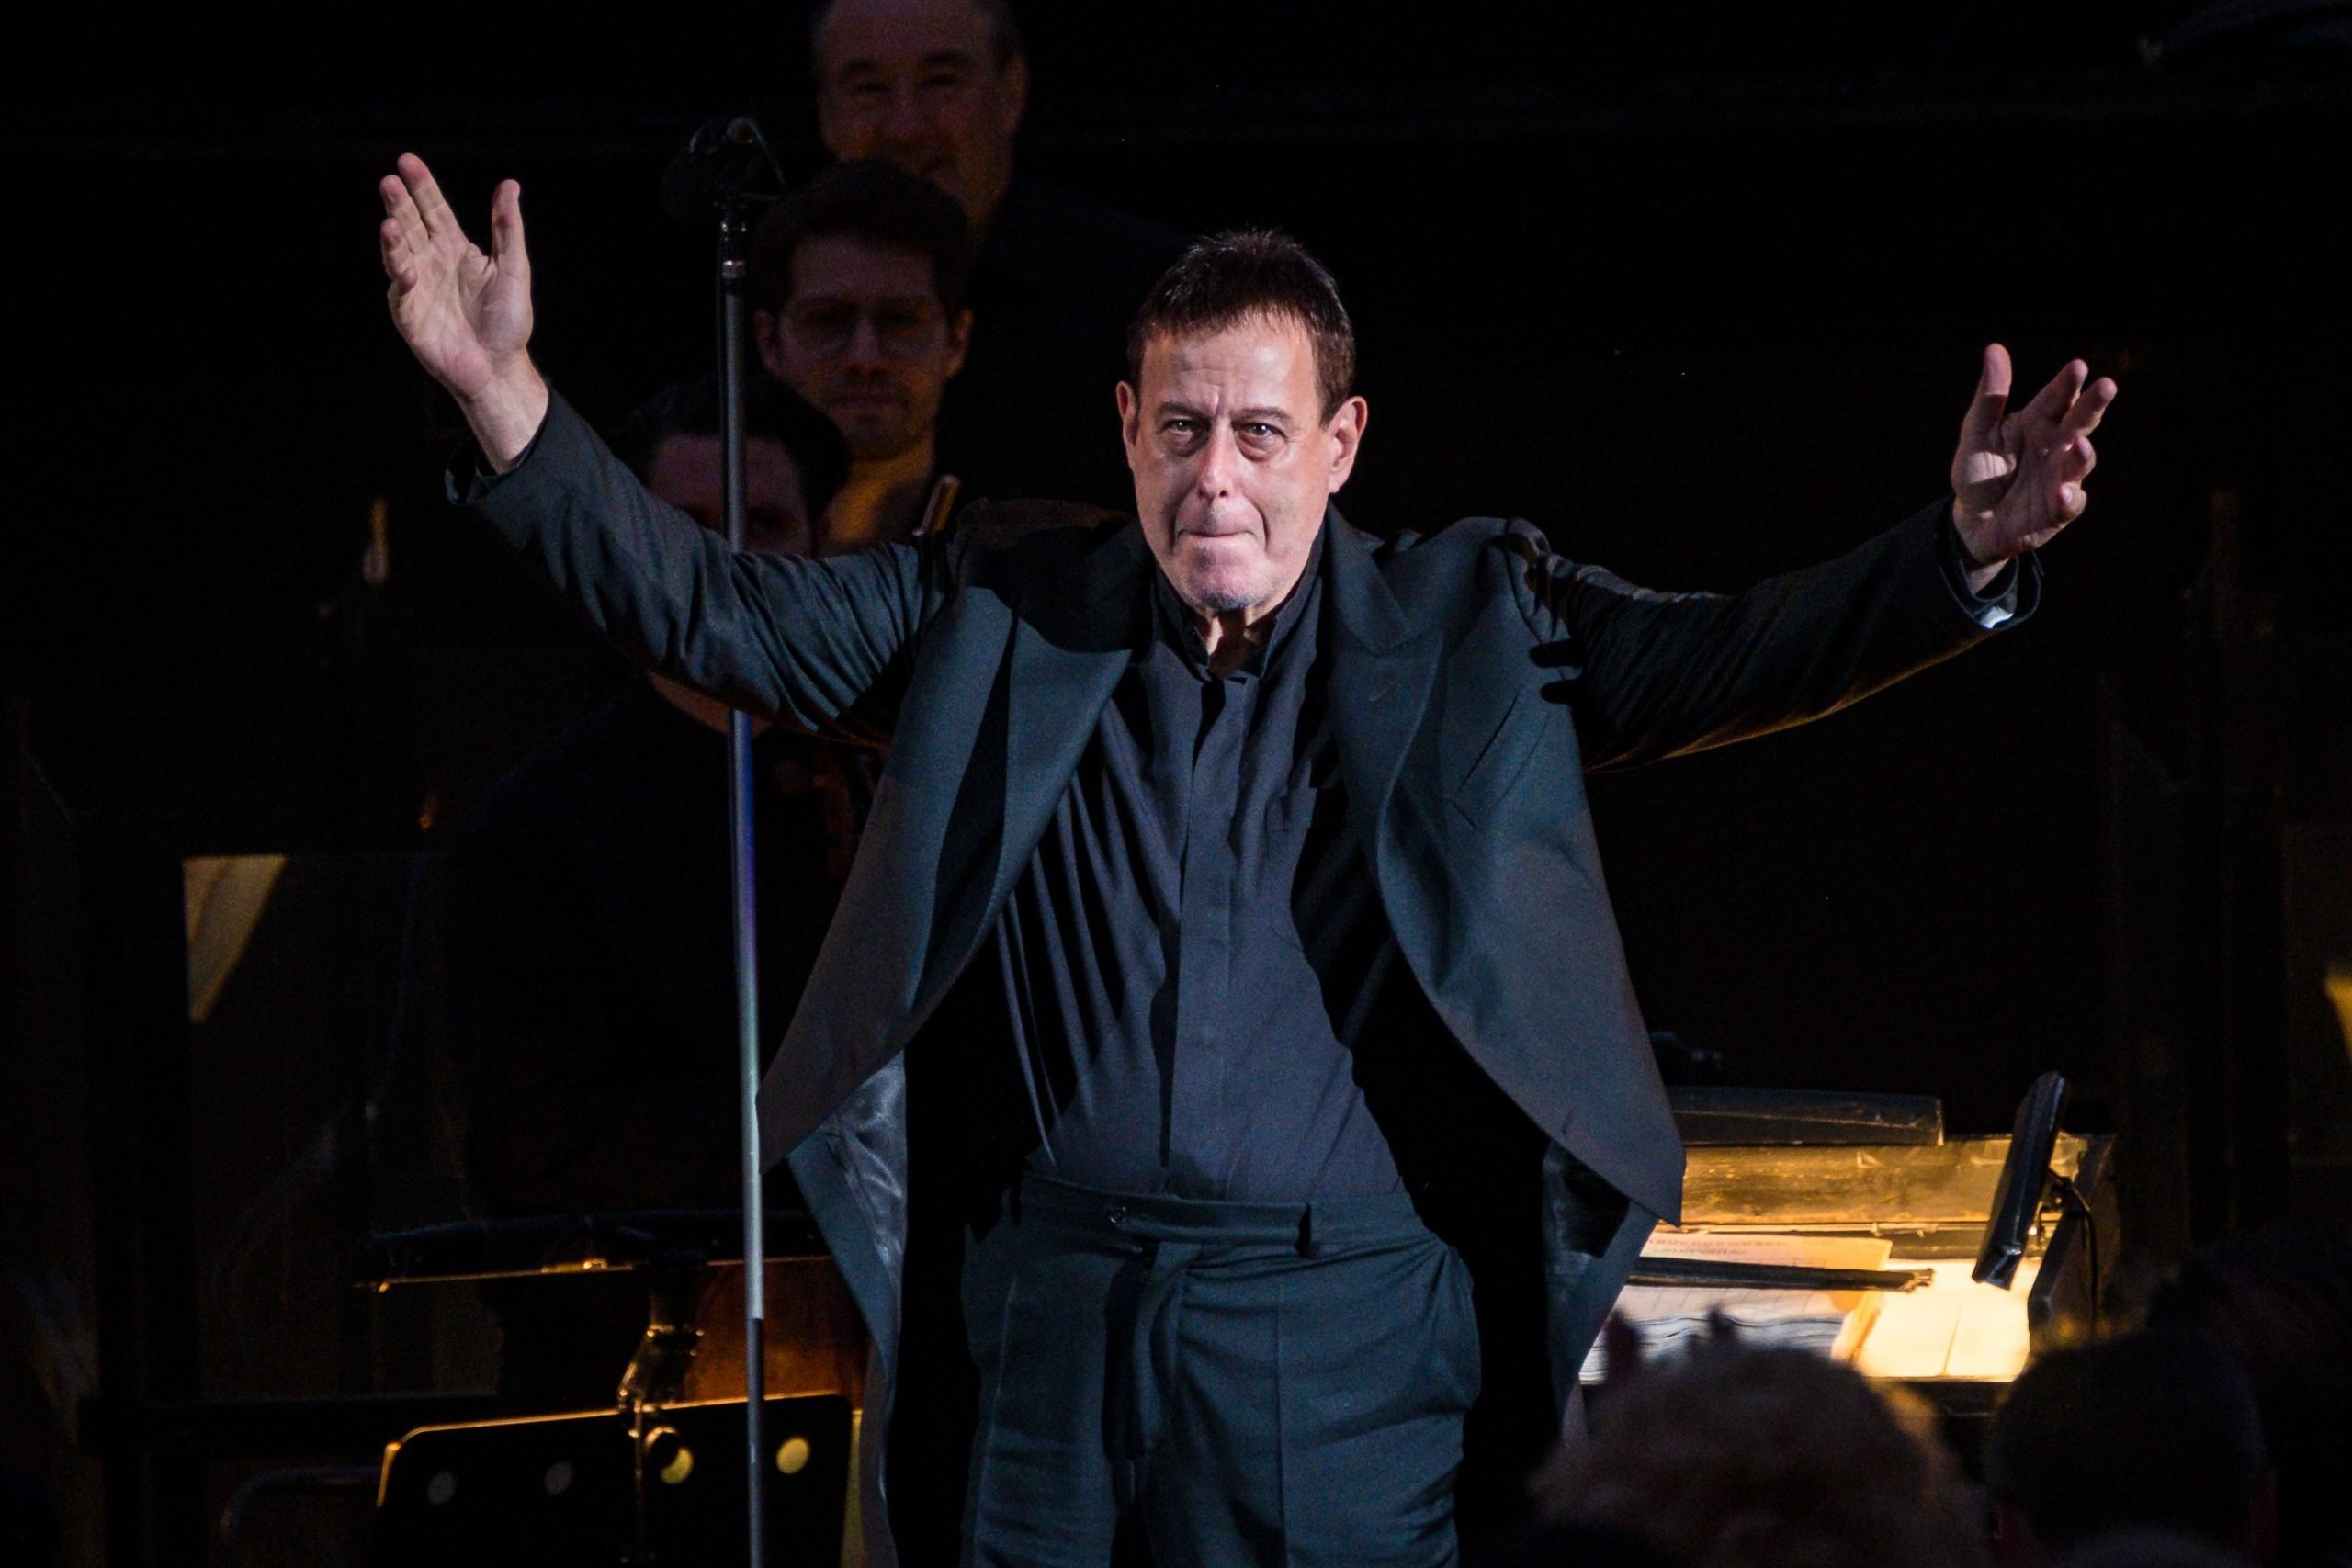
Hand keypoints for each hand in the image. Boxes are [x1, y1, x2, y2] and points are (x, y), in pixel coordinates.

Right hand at [379, 153, 547, 469]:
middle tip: (390, 181)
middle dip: (399, 204)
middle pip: (410, 225)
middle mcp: (431, 262)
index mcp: (454, 248)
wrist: (499, 367)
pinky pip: (401, 294)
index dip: (421, 186)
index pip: (434, 209)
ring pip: (399, 254)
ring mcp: (416, 286)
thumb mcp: (513, 270)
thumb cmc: (509, 321)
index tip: (407, 161)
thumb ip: (508, 229)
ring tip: (390, 222)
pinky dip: (402, 280)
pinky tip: (406, 269)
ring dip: (393, 238)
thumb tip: (510, 185)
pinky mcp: (408, 314)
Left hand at [1949, 344, 2116, 583]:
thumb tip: (1995, 348)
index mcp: (2038, 421)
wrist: (1973, 520)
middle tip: (2106, 386)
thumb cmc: (1979, 471)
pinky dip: (2069, 498)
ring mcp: (2061, 476)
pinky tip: (2062, 491)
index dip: (2067, 383)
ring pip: (2080, 462)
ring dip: (2082, 454)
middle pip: (2079, 421)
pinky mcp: (2059, 508)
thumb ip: (1990, 396)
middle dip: (2093, 405)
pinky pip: (2069, 503)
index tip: (2077, 367)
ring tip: (2078, 444)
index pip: (2057, 397)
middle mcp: (2056, 445)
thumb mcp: (1977, 432)